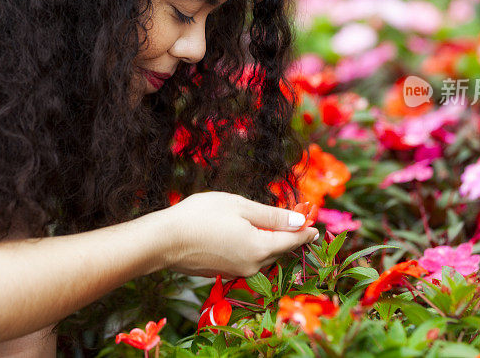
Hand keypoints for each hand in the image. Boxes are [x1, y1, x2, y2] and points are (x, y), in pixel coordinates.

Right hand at [158, 191, 317, 278]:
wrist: (164, 241)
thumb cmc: (200, 216)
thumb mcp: (240, 206)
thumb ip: (272, 216)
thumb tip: (300, 221)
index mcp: (260, 248)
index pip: (292, 241)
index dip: (306, 231)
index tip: (316, 225)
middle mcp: (252, 266)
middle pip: (278, 250)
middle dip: (288, 236)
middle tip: (297, 221)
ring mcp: (237, 272)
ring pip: (262, 256)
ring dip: (269, 242)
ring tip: (272, 226)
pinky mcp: (223, 272)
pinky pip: (246, 260)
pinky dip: (251, 247)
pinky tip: (243, 234)